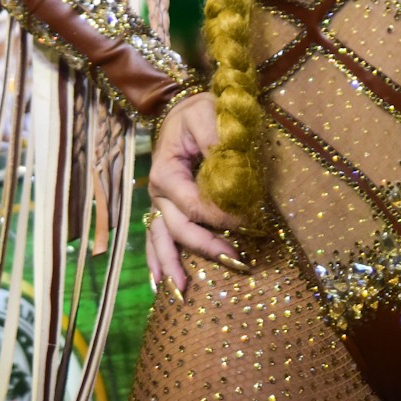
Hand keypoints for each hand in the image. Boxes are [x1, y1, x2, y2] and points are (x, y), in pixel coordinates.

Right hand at [144, 92, 244, 295]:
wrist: (183, 110)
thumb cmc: (198, 112)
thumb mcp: (207, 113)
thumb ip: (214, 137)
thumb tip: (224, 166)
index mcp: (166, 172)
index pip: (192, 204)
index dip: (216, 216)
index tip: (243, 223)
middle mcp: (159, 193)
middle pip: (180, 228)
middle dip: (205, 248)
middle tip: (236, 262)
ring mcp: (160, 203)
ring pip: (162, 239)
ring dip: (172, 264)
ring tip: (181, 290)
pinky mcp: (166, 208)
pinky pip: (156, 237)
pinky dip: (158, 259)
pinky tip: (159, 282)